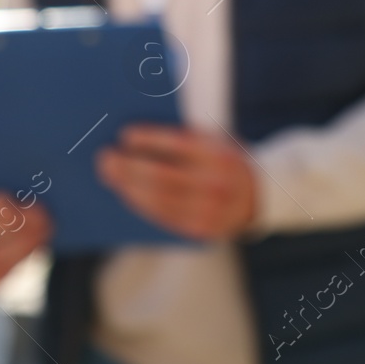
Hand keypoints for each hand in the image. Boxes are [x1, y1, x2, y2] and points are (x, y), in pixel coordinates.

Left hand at [96, 124, 256, 240]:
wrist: (259, 196)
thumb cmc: (225, 159)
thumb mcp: (216, 140)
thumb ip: (186, 136)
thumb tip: (138, 133)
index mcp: (219, 155)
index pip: (178, 144)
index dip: (149, 140)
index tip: (125, 134)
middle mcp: (215, 184)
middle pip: (161, 176)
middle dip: (129, 167)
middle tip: (105, 158)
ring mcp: (208, 211)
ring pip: (158, 201)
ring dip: (128, 188)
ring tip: (110, 175)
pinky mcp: (200, 230)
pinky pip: (164, 217)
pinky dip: (141, 204)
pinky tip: (127, 193)